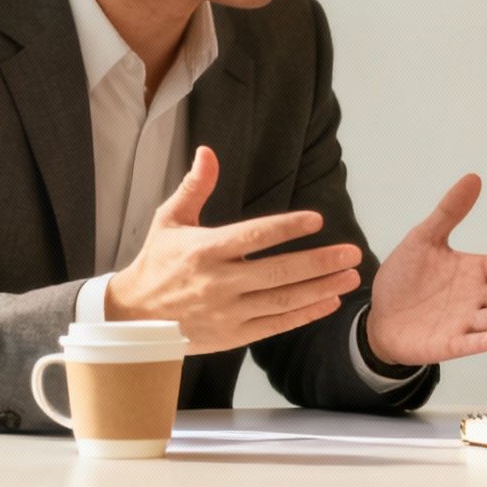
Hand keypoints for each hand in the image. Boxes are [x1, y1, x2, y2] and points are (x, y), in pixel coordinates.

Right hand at [106, 146, 364, 353]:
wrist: (134, 318)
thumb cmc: (157, 262)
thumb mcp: (170, 219)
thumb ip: (195, 187)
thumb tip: (207, 151)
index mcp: (205, 250)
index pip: (254, 236)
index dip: (287, 227)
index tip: (317, 220)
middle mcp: (219, 282)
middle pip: (277, 272)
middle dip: (319, 263)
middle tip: (352, 253)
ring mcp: (228, 312)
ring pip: (282, 301)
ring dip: (320, 289)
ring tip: (350, 277)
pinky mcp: (233, 335)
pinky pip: (276, 324)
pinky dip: (304, 314)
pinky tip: (329, 302)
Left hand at [365, 174, 486, 364]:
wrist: (378, 315)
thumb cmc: (405, 277)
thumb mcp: (424, 237)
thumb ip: (449, 212)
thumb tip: (474, 177)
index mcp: (474, 271)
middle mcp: (476, 297)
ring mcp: (464, 322)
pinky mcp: (446, 344)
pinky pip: (467, 343)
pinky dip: (482, 341)